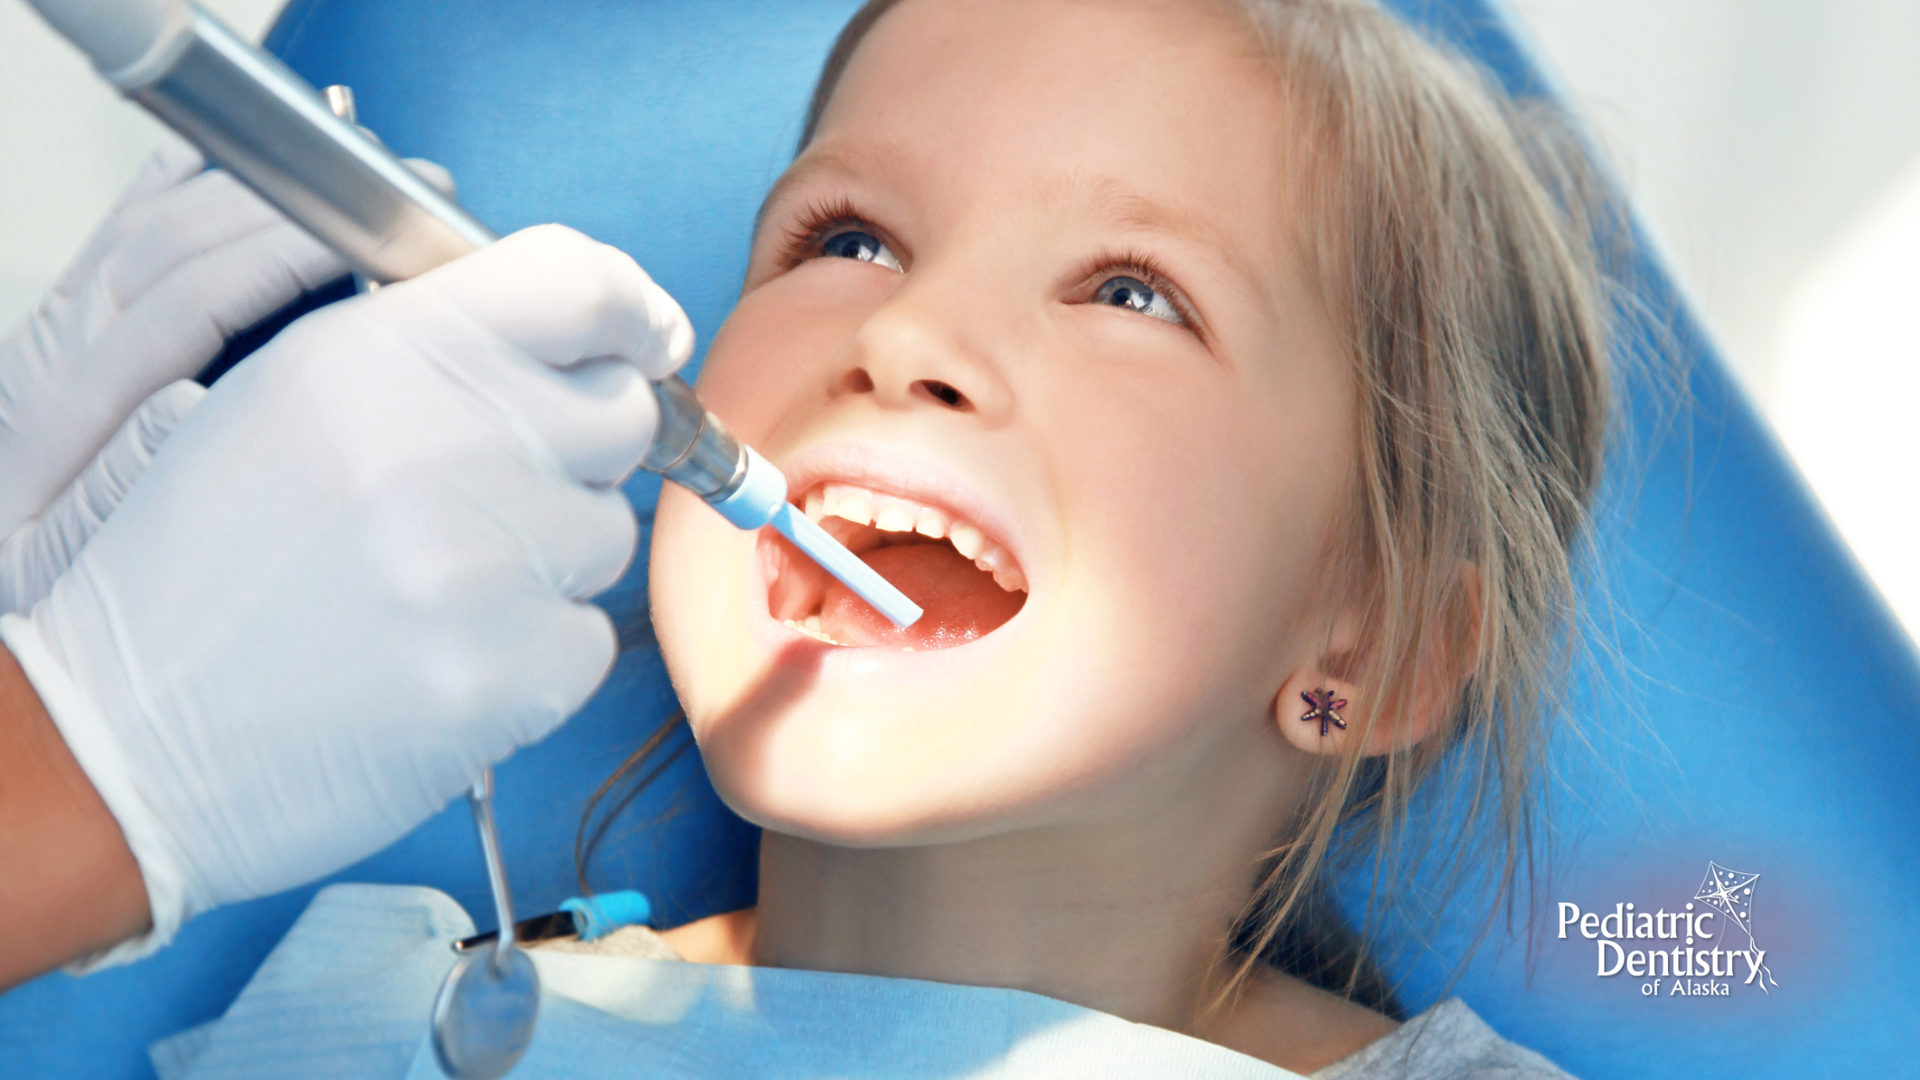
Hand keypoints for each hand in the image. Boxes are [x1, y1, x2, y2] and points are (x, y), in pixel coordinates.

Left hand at [0, 134, 346, 612]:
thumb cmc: (34, 582)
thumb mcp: (62, 569)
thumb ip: (118, 486)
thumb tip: (186, 400)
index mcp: (59, 411)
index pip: (189, 301)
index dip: (281, 258)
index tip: (365, 240)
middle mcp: (54, 347)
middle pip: (178, 241)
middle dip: (290, 204)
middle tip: (388, 188)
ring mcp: (55, 323)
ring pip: (154, 222)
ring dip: (253, 184)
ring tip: (343, 167)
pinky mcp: (60, 318)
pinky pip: (119, 226)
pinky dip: (175, 182)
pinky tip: (228, 160)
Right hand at [0, 225, 692, 967]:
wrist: (131, 738)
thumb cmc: (211, 568)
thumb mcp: (290, 400)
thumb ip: (437, 351)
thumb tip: (596, 337)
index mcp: (376, 353)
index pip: (576, 283)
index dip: (632, 309)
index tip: (649, 338)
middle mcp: (441, 442)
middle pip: (623, 413)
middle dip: (579, 452)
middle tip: (487, 499)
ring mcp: (484, 565)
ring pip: (608, 533)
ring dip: (548, 562)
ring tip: (430, 591)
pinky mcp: (514, 673)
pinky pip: (591, 639)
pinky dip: (537, 657)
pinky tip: (440, 662)